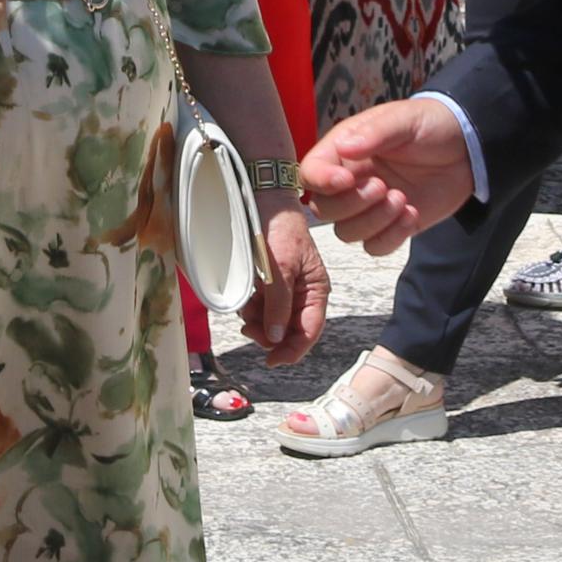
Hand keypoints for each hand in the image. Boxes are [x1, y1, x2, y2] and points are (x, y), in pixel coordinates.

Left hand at [243, 202, 329, 361]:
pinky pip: (260, 308)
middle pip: (288, 332)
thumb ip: (279, 304)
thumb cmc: (280, 229)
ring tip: (247, 302)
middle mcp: (302, 294)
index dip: (291, 351)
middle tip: (247, 327)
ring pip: (271, 322)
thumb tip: (276, 339)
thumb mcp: (281, 267)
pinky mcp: (268, 284)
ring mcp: (285, 290)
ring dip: (257, 320)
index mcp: (316, 291)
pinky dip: (251, 308)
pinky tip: (245, 295)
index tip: (271, 361)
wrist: (263, 199)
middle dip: (268, 333)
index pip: (309, 332)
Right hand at [299, 96, 477, 255]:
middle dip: (352, 204)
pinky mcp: (392, 226)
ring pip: (347, 232)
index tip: (346, 180)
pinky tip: (412, 214)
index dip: (321, 181)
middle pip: (323, 209)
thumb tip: (344, 147)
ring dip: (373, 222)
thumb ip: (374, 133)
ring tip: (402, 199)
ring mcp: (370, 207)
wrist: (467, 148)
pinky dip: (391, 237)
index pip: (310, 173)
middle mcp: (351, 181)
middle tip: (383, 187)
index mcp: (343, 151)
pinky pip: (375, 247)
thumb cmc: (430, 124)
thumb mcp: (403, 120)